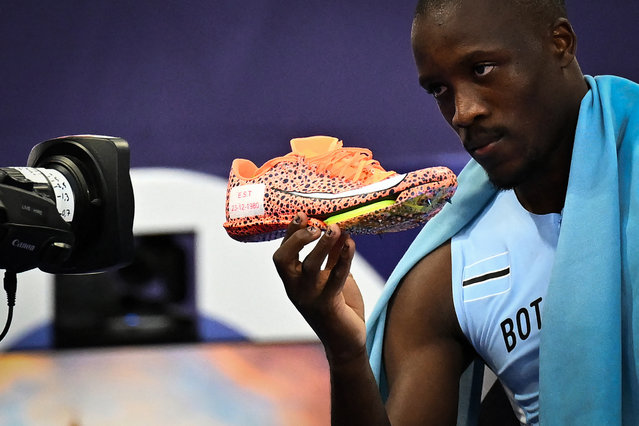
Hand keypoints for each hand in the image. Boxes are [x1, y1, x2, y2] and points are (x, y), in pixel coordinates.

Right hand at [273, 212, 365, 362]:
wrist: (345, 343)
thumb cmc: (338, 306)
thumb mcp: (332, 277)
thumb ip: (332, 256)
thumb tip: (338, 227)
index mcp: (292, 281)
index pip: (282, 253)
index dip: (290, 233)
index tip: (303, 214)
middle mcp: (295, 288)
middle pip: (284, 259)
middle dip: (297, 238)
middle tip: (316, 225)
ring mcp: (309, 297)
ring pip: (310, 266)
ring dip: (322, 245)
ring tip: (335, 228)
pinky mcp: (328, 304)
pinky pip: (336, 276)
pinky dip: (345, 258)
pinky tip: (351, 244)